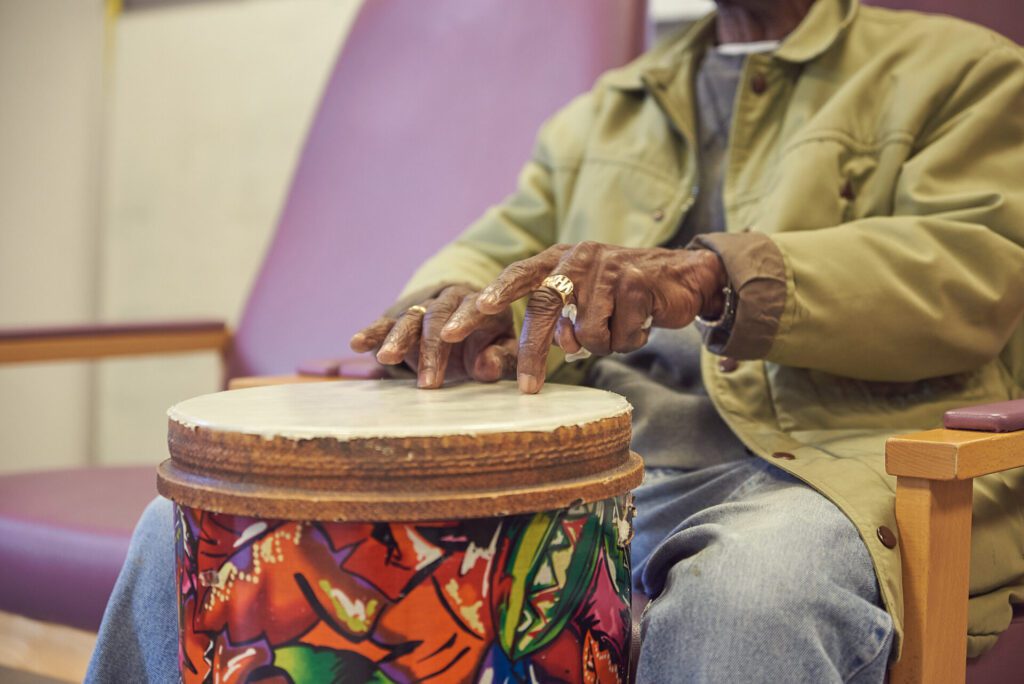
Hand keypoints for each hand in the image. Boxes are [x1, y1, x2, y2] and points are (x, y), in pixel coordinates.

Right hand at [349, 284, 516, 388]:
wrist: (467, 330)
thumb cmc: (490, 344)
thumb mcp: (502, 352)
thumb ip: (500, 359)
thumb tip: (486, 366)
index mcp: (481, 305)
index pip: (473, 309)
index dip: (462, 320)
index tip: (451, 336)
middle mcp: (450, 301)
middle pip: (437, 317)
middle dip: (430, 348)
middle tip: (427, 381)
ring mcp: (423, 309)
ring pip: (409, 319)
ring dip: (397, 339)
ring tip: (386, 359)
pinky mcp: (401, 319)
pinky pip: (385, 324)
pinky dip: (371, 333)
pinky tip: (356, 343)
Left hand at [451, 242, 726, 393]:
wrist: (683, 278)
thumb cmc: (624, 296)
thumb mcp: (585, 302)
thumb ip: (560, 318)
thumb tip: (558, 346)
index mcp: (559, 259)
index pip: (519, 275)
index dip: (493, 295)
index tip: (469, 317)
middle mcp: (578, 257)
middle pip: (544, 308)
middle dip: (533, 353)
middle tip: (528, 388)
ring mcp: (607, 266)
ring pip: (588, 333)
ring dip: (604, 343)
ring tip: (619, 328)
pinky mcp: (635, 280)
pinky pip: (620, 334)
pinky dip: (629, 340)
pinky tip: (640, 323)